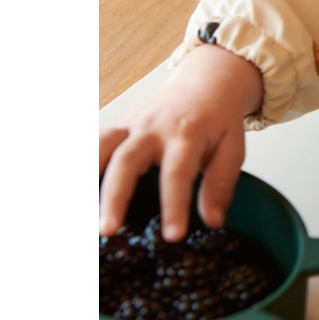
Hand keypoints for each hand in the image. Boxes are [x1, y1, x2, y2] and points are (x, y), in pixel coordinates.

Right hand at [99, 44, 264, 241]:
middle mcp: (154, 128)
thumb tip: (213, 222)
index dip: (174, 206)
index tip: (173, 236)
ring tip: (88, 213)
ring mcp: (132, 124)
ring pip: (102, 146)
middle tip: (107, 230)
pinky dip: (90, 161)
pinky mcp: (119, 125)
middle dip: (115, 196)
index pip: (178, 173)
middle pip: (127, 160)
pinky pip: (97, 142)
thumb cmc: (219, 119)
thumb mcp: (232, 147)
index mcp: (187, 134)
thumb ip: (221, 183)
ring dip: (91, 174)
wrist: (206, 83)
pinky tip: (86, 185)